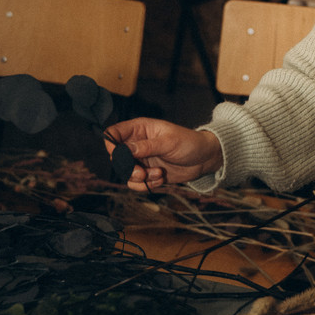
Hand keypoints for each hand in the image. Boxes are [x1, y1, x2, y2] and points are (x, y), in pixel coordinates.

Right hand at [103, 119, 222, 190]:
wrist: (204, 159)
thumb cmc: (189, 142)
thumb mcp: (169, 142)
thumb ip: (146, 146)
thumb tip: (124, 150)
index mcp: (140, 129)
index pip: (114, 133)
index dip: (111, 144)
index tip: (118, 156)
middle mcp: (137, 144)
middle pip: (116, 157)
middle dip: (127, 168)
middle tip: (142, 172)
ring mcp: (141, 159)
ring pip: (125, 173)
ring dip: (139, 178)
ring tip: (157, 174)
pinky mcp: (147, 173)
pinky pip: (136, 183)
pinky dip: (146, 185)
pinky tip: (160, 179)